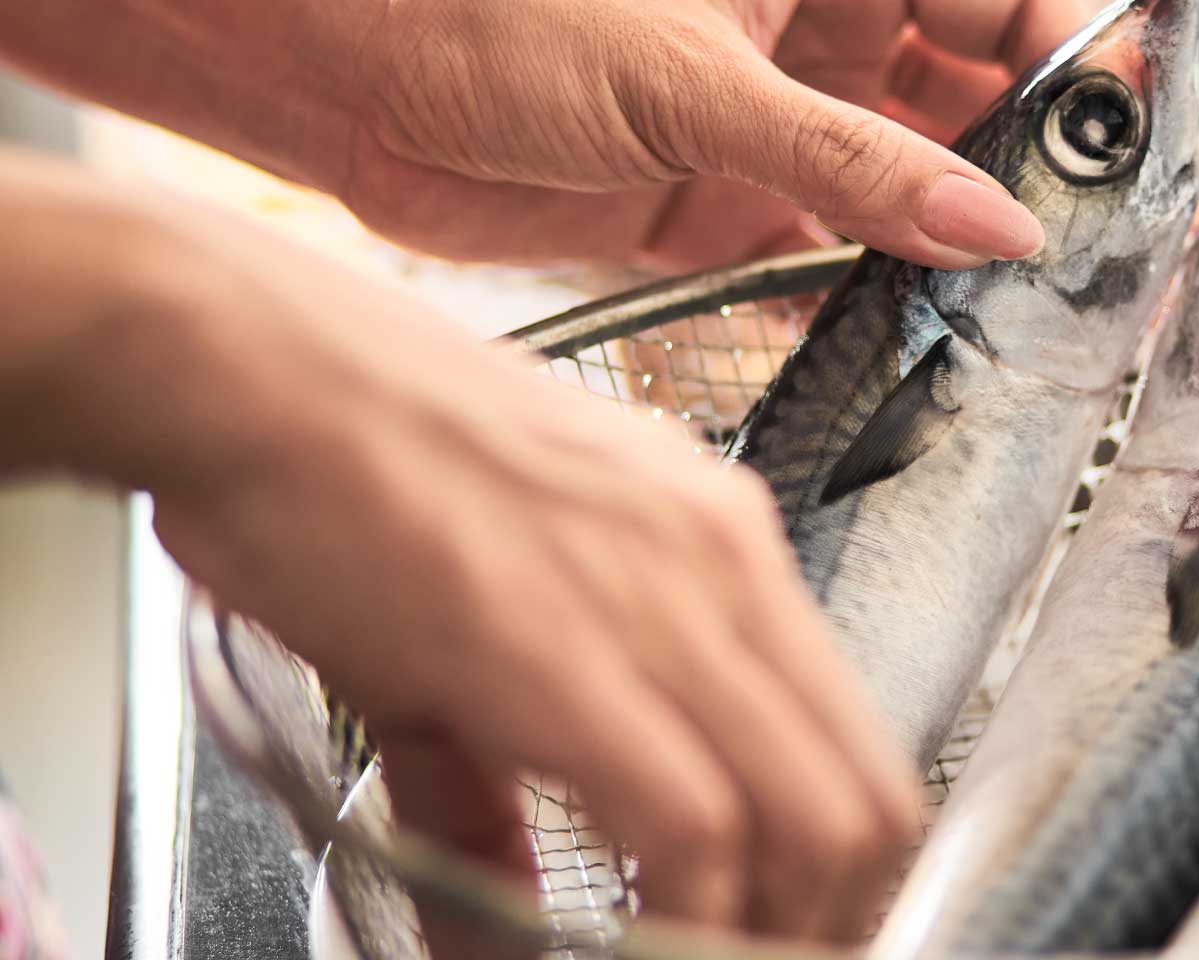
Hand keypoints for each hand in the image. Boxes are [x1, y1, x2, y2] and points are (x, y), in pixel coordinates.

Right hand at [93, 194, 920, 943]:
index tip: (796, 931)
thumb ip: (505, 775)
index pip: (856, 740)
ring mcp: (662, 602)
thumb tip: (505, 902)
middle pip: (867, 801)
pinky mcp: (568, 655)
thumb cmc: (356, 460)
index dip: (846, 870)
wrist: (257, 372)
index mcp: (720, 542)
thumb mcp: (477, 608)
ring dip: (769, 934)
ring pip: (811, 824)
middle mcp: (722, 566)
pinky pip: (693, 827)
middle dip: (832, 925)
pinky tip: (637, 942)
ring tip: (694, 959)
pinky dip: (685, 919)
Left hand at [339, 0, 1083, 270]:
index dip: (1079, 61)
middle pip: (972, 101)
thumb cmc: (502, 18)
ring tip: (1025, 309)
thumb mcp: (695, 87)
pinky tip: (919, 334)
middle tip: (1094, 253)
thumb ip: (853, 166)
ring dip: (957, 240)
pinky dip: (876, 291)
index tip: (1137, 145)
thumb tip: (997, 225)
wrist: (350, 85)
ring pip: (911, 185)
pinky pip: (836, 253)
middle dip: (1033, 169)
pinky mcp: (727, 208)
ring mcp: (775, 127)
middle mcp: (816, 37)